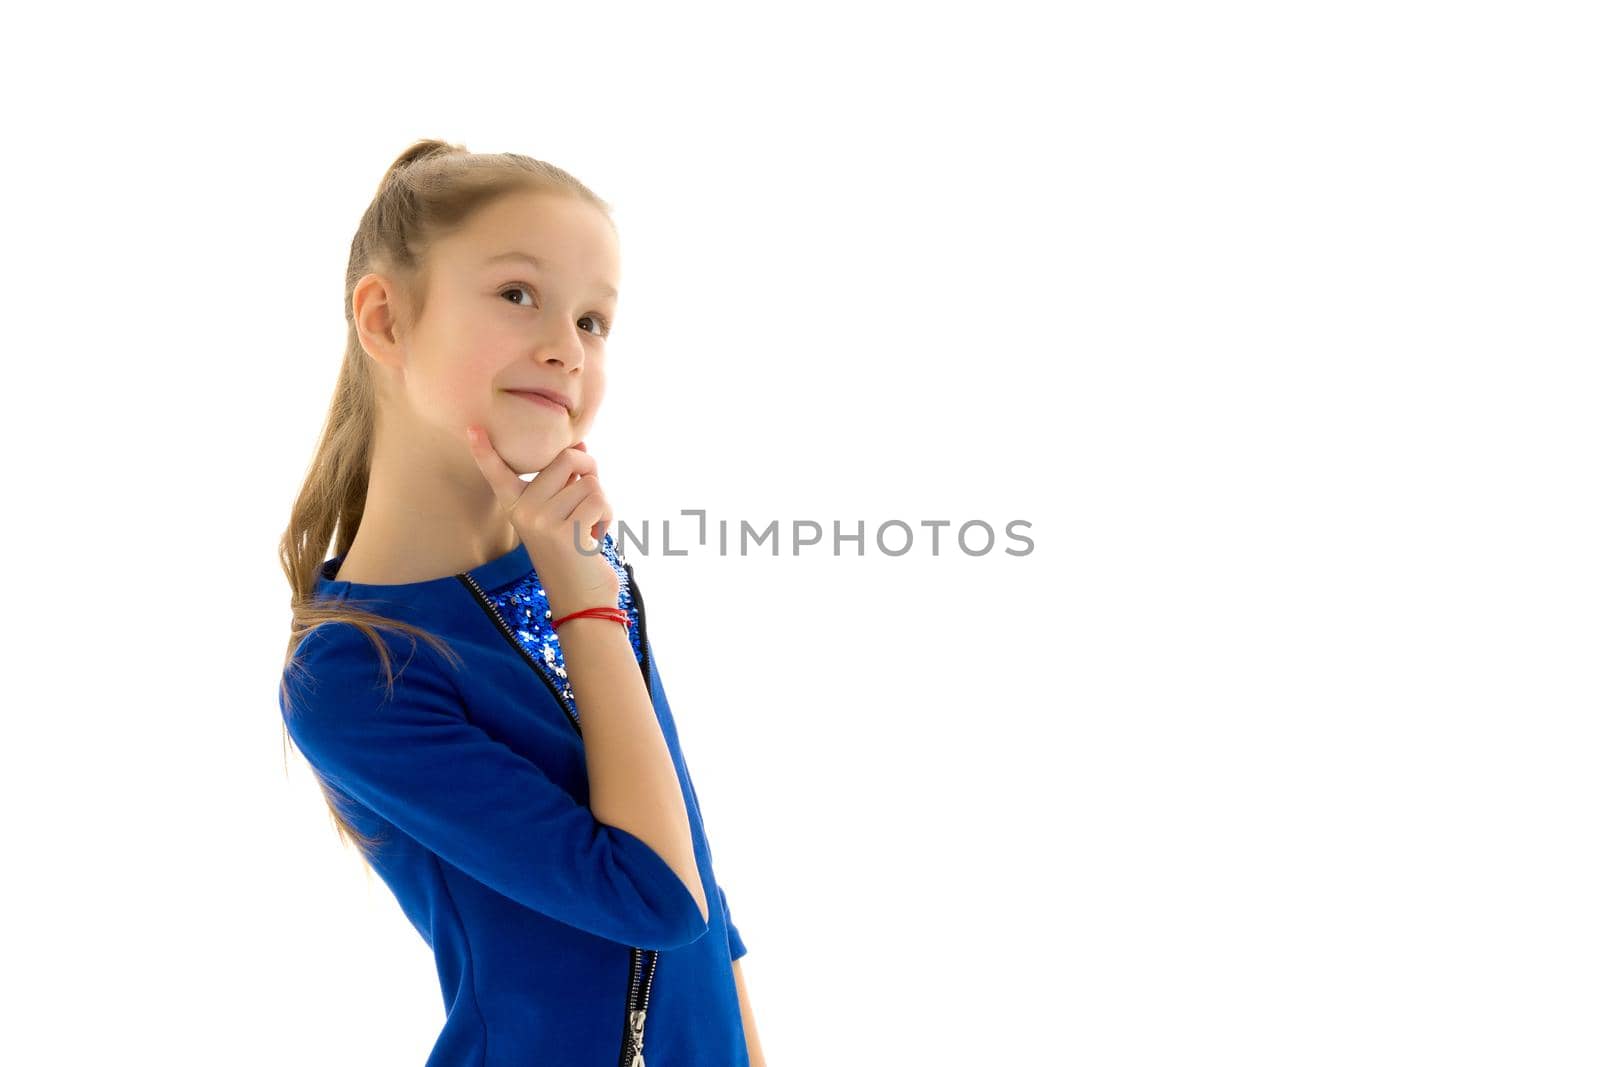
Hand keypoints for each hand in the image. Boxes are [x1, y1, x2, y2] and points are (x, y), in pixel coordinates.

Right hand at [464, 426, 620, 617]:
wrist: (582, 602)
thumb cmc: (577, 554)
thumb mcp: (565, 514)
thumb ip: (568, 481)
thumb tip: (580, 446)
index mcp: (518, 507)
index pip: (498, 474)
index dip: (485, 451)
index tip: (471, 428)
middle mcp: (523, 512)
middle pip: (566, 459)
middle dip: (590, 470)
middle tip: (590, 499)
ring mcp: (541, 521)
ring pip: (590, 482)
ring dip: (602, 503)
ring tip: (589, 528)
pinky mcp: (565, 532)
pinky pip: (599, 500)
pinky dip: (607, 516)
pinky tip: (595, 537)